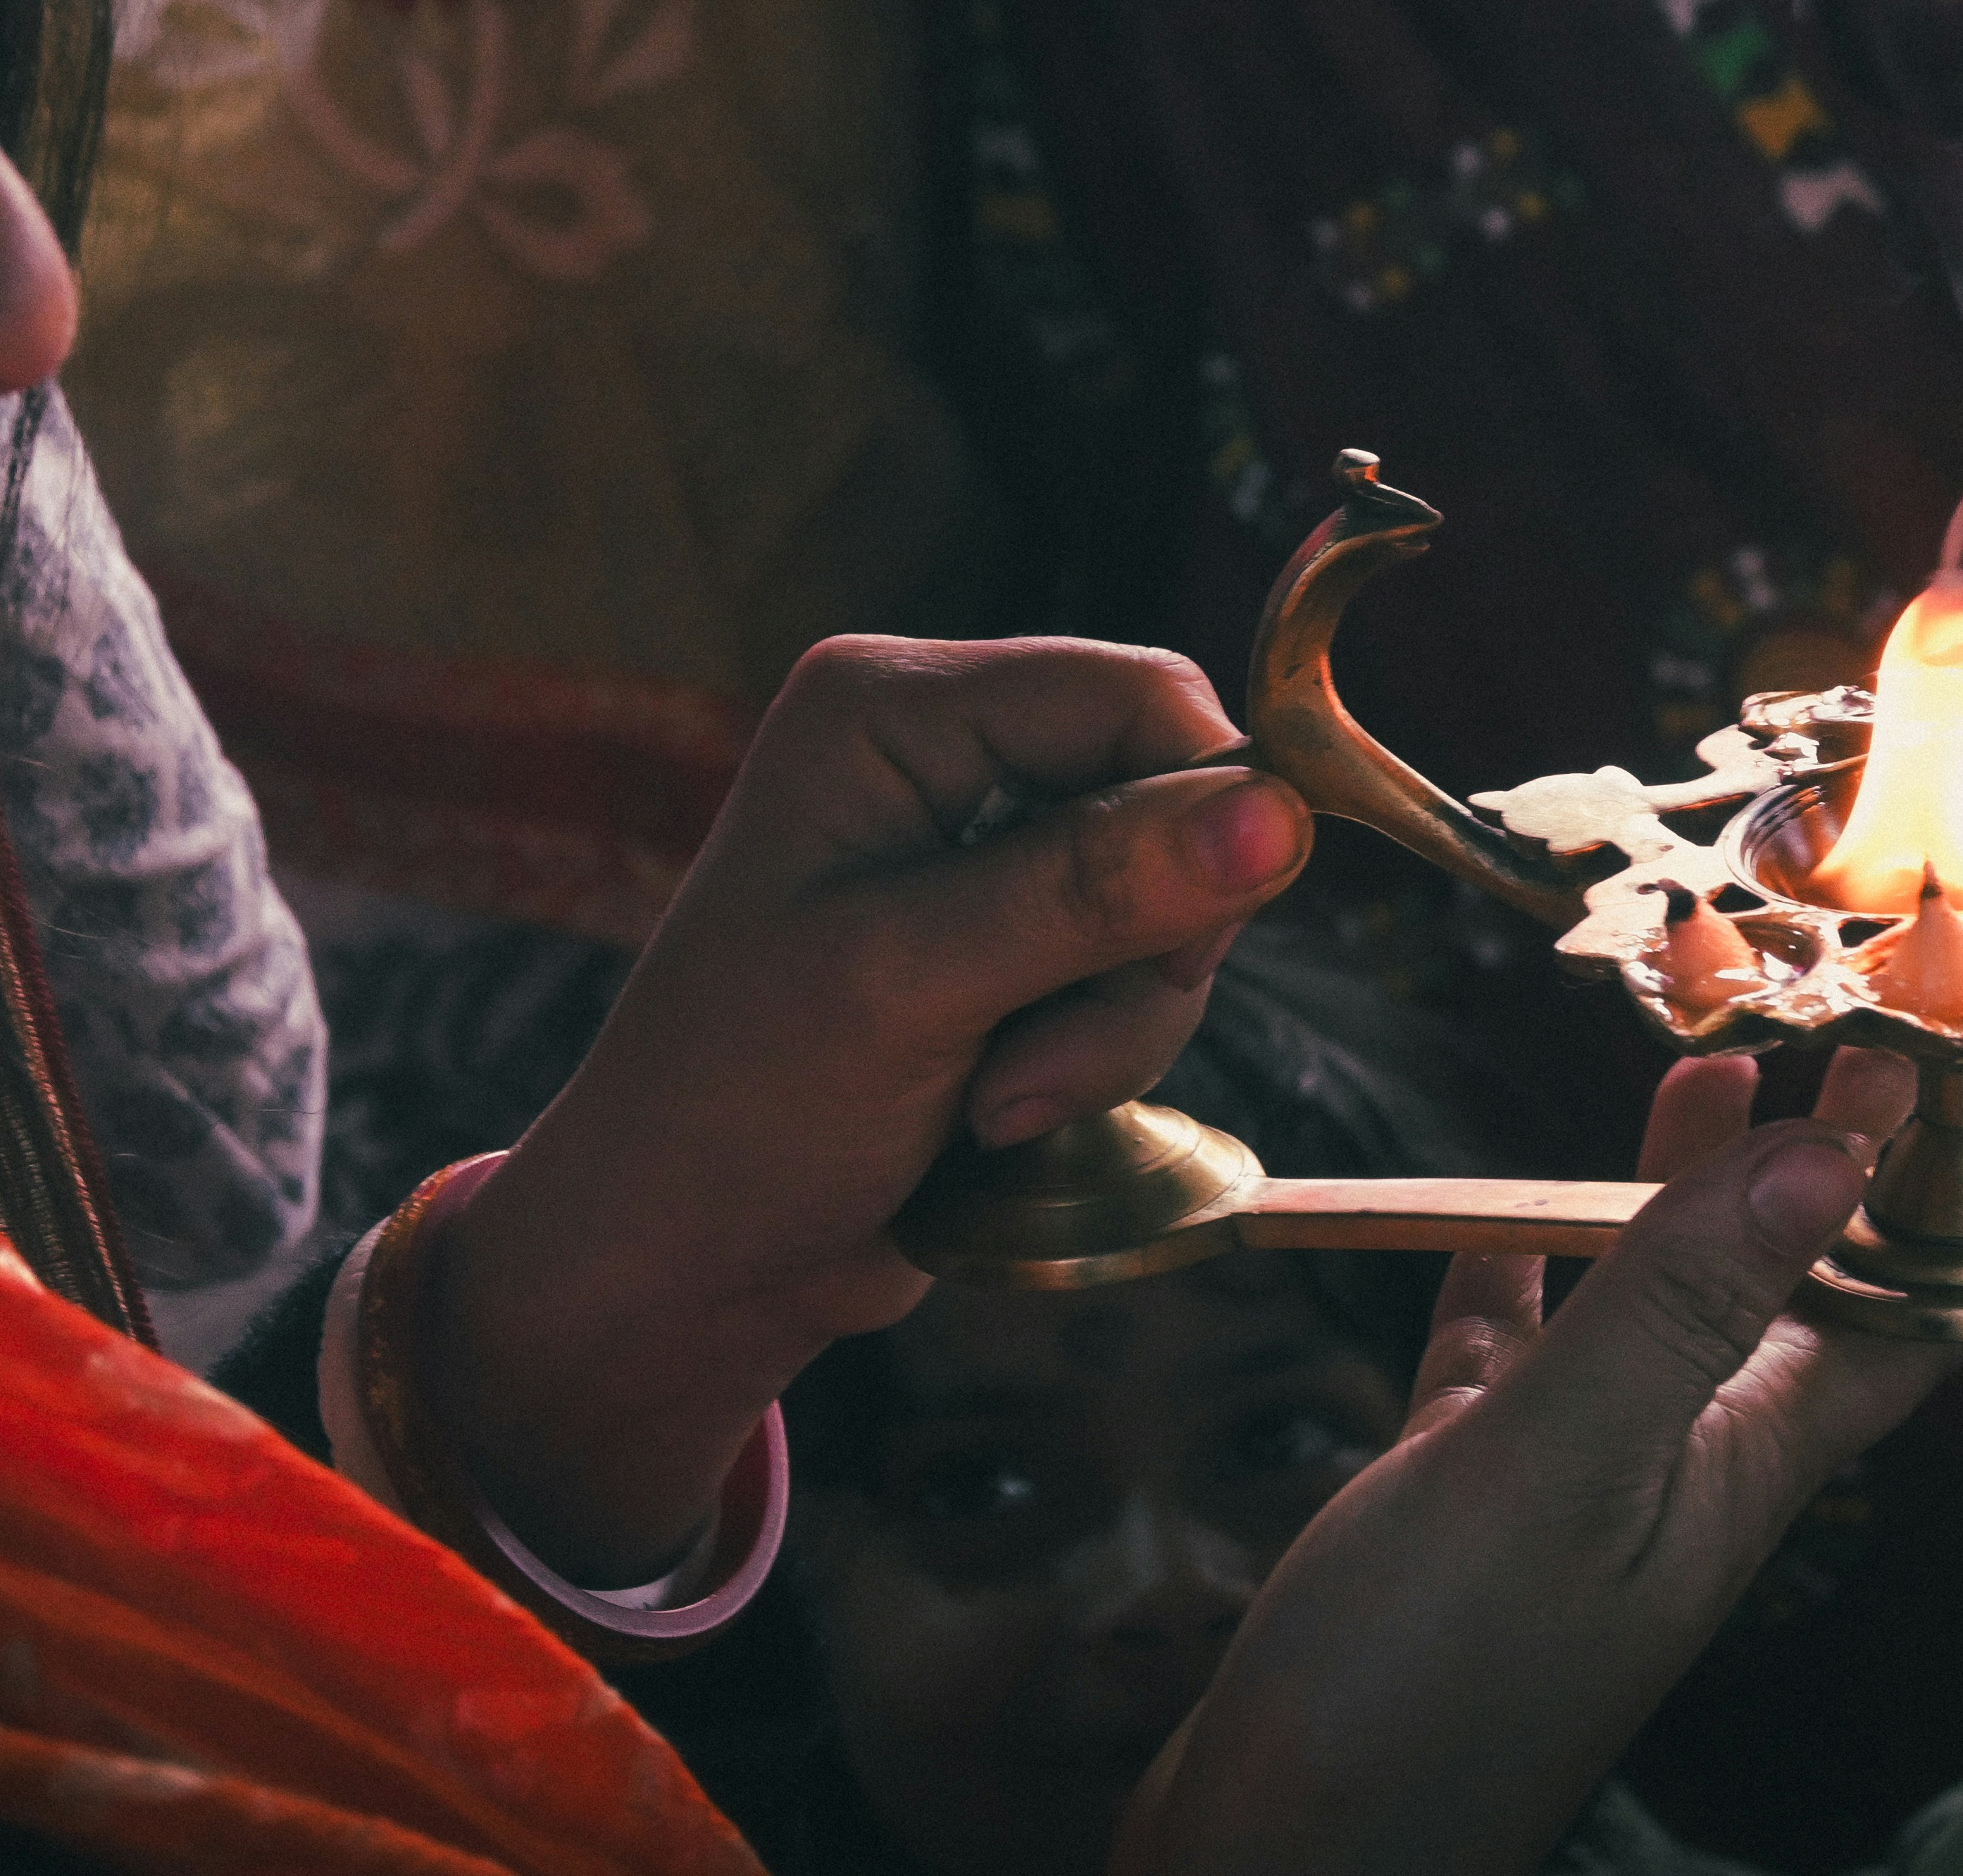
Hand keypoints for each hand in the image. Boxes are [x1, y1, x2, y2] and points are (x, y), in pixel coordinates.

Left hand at [426, 636, 1312, 1582]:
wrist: (682, 1266)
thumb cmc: (740, 1107)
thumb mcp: (912, 982)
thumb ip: (1093, 889)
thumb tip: (1280, 812)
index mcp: (893, 706)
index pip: (1138, 695)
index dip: (1207, 806)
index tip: (1195, 943)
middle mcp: (942, 754)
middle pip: (1175, 803)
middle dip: (1140, 949)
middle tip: (1039, 1057)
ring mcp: (980, 856)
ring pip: (1174, 909)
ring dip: (1114, 1028)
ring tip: (1000, 1103)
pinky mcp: (1013, 950)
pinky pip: (1138, 980)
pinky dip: (1096, 1060)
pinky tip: (997, 1115)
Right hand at [1119, 1047, 1957, 1875]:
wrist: (1281, 1862)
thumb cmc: (1426, 1694)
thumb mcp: (1568, 1466)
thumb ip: (1681, 1304)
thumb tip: (1832, 1151)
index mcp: (1740, 1472)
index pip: (1897, 1319)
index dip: (1942, 1204)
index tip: (1959, 1073)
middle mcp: (1675, 1475)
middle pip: (1779, 1292)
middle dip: (1814, 1166)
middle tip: (1829, 1026)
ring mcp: (1566, 1488)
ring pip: (1647, 1308)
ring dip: (1674, 1196)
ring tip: (1697, 1068)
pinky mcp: (1457, 1498)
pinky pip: (1509, 1354)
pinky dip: (1516, 1272)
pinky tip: (1499, 1214)